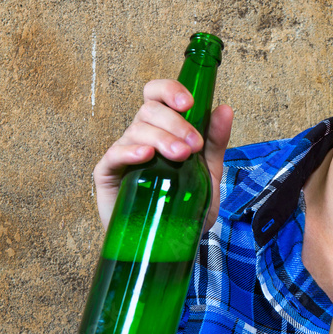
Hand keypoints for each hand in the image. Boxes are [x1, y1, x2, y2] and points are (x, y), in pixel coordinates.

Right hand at [93, 79, 233, 230]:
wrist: (170, 242)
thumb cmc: (183, 204)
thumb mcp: (208, 172)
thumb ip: (215, 142)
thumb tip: (225, 109)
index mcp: (162, 128)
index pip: (157, 95)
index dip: (170, 90)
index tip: (189, 103)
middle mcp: (140, 136)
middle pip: (149, 110)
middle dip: (175, 123)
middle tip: (194, 145)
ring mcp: (123, 153)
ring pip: (136, 129)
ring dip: (162, 138)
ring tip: (181, 156)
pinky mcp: (107, 174)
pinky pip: (114, 154)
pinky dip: (130, 151)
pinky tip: (146, 156)